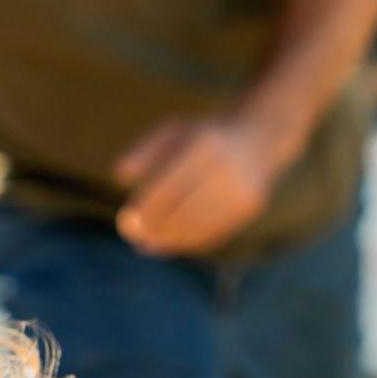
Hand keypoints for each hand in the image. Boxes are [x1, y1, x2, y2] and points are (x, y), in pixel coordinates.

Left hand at [112, 113, 300, 256]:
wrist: (258, 137)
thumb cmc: (201, 137)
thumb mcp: (172, 132)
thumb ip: (143, 151)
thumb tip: (118, 176)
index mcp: (203, 144)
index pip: (168, 184)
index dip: (147, 208)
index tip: (127, 221)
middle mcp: (227, 166)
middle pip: (184, 208)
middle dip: (157, 228)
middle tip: (136, 239)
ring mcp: (242, 187)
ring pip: (200, 224)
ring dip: (172, 240)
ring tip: (149, 245)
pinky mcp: (250, 205)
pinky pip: (216, 230)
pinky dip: (190, 241)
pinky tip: (172, 243)